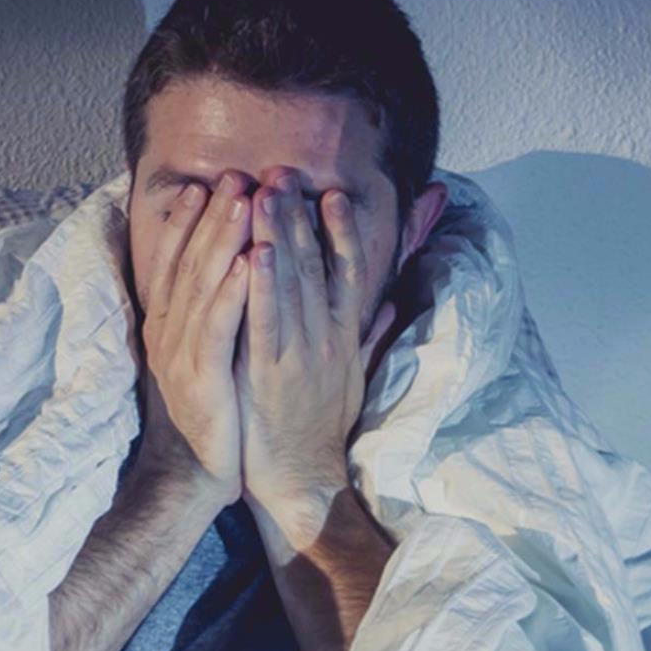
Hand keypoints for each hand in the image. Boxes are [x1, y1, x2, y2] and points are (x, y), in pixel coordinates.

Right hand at [133, 170, 253, 505]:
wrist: (194, 475)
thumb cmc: (213, 414)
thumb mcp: (209, 357)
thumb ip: (214, 317)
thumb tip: (228, 277)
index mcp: (171, 324)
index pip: (176, 261)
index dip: (189, 221)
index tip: (208, 184)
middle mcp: (168, 331)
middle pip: (189, 261)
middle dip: (213, 216)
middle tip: (235, 176)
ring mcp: (180, 353)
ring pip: (201, 285)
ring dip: (222, 240)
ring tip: (243, 200)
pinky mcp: (200, 378)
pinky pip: (217, 327)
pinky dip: (230, 292)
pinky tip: (247, 262)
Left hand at [235, 169, 397, 543]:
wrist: (303, 479)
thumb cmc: (320, 428)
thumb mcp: (354, 376)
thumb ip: (372, 335)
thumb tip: (398, 302)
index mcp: (344, 337)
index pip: (347, 273)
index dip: (340, 231)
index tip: (330, 193)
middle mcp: (326, 338)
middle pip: (315, 266)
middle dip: (297, 215)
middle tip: (282, 171)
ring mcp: (299, 354)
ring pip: (291, 284)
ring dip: (278, 234)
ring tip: (265, 192)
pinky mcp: (269, 373)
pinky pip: (265, 320)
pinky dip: (261, 284)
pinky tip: (253, 251)